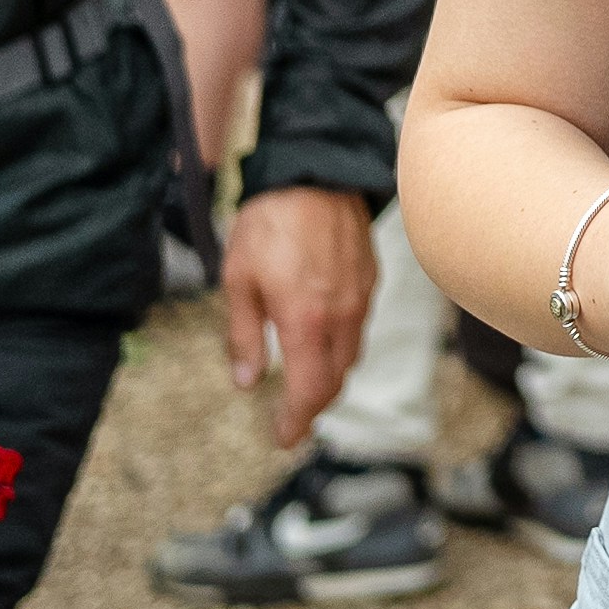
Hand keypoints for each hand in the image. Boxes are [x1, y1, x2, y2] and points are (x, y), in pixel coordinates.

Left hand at [225, 184, 380, 449]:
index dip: (297, 421)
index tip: (284, 438)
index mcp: (305, 321)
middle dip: (313, 405)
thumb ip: (243, 336)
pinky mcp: (370, 279)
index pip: (309, 391)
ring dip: (329, 375)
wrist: (315, 171)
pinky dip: (341, 344)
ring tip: (305, 381)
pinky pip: (358, 325)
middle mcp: (340, 316)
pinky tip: (321, 336)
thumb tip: (246, 382)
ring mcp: (361, 297)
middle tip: (291, 418)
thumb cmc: (269, 222)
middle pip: (335, 380)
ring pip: (350, 355)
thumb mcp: (238, 280)